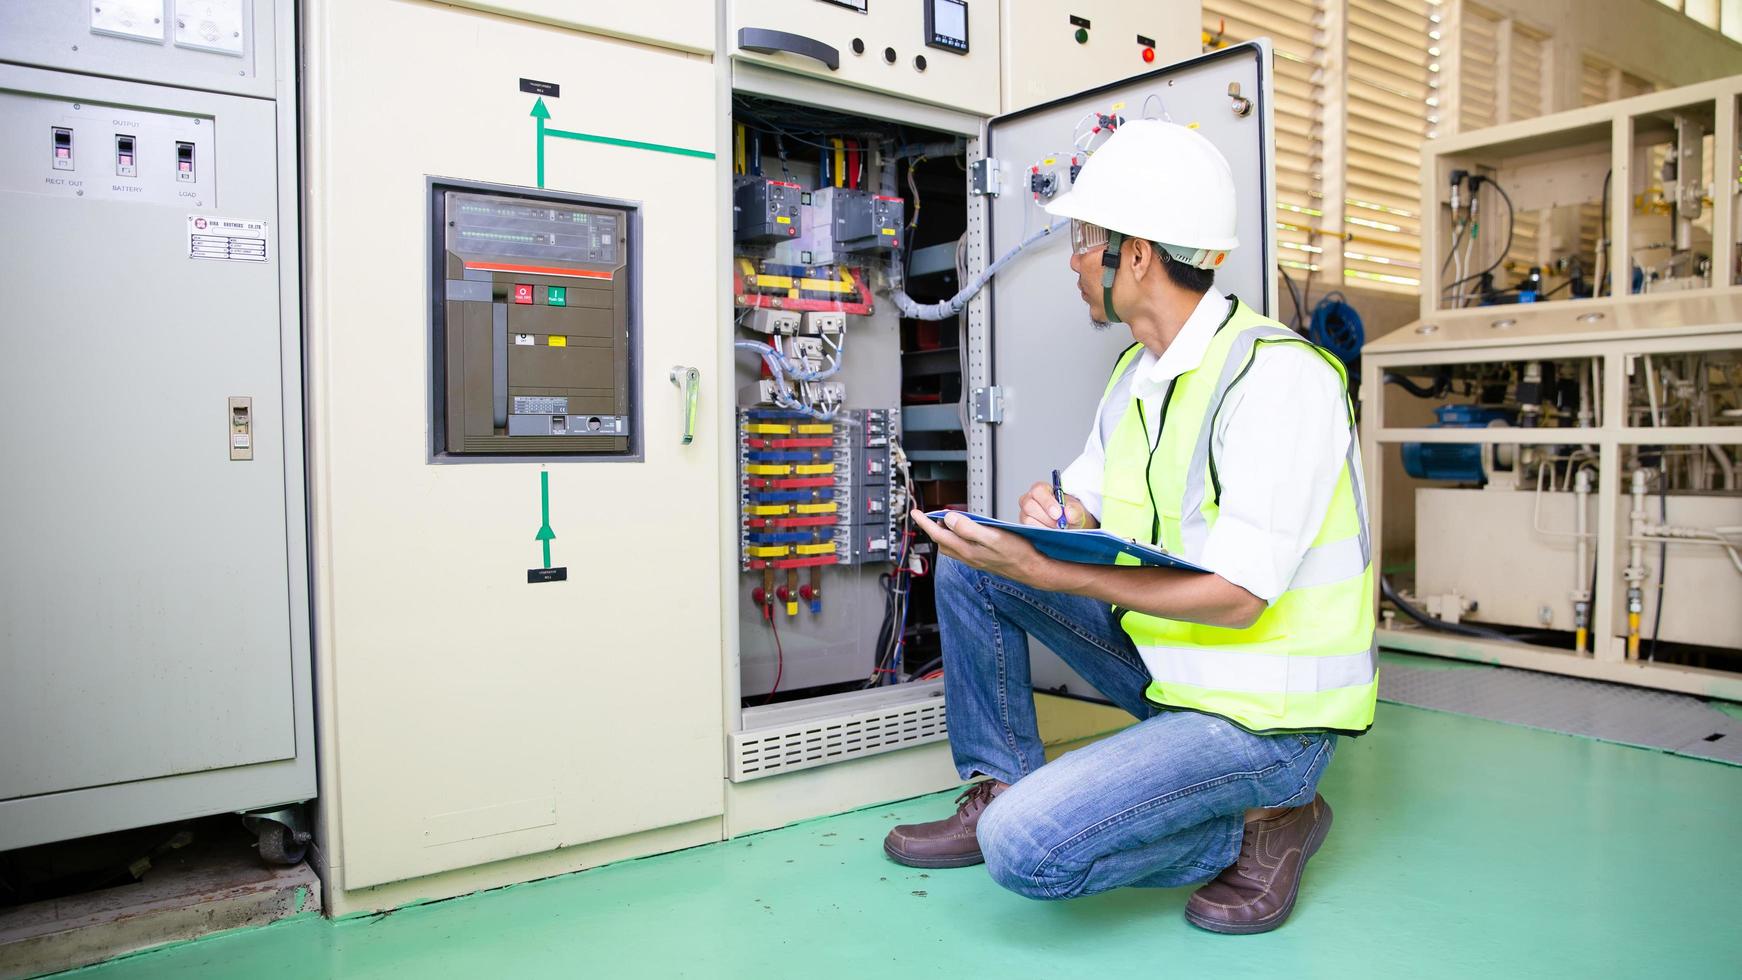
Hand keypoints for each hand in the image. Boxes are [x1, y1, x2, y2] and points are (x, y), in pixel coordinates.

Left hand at [910, 509, 1055, 588]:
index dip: (925, 523)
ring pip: (950, 546)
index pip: (938, 535)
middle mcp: (968, 556)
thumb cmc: (1018, 553)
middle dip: (932, 528)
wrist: (1032, 569)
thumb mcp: (993, 536)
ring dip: (944, 533)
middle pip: (941, 541)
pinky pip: (961, 549)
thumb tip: (949, 519)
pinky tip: (964, 532)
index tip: (916, 513)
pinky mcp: (981, 559)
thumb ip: (969, 528)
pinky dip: (956, 539)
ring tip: (944, 520)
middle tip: (928, 515)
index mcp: (968, 550)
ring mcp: (974, 559)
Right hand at [1018, 482, 1094, 529]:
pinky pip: (1029, 531)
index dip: (1047, 502)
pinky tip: (1052, 534)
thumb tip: (1068, 512)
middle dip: (1046, 517)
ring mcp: (1025, 514)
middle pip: (1028, 505)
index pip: (1038, 490)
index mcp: (1042, 490)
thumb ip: (1075, 510)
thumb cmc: (1072, 515)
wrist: (1072, 528)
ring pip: (1027, 519)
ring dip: (1045, 526)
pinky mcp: (1025, 527)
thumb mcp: (1078, 511)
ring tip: (1058, 529)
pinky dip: (1042, 534)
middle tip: (1059, 524)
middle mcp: (1030, 500)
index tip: (1058, 513)